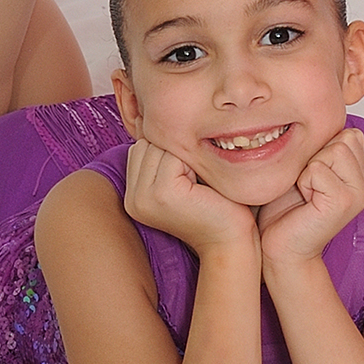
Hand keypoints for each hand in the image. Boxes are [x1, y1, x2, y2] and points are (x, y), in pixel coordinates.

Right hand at [123, 139, 258, 254]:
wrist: (230, 242)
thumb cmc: (214, 208)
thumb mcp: (183, 181)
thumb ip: (164, 159)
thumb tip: (155, 121)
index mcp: (133, 197)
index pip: (141, 147)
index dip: (169, 153)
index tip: (189, 178)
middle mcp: (133, 199)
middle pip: (148, 143)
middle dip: (175, 152)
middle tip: (196, 183)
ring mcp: (144, 197)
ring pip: (160, 146)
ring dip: (185, 157)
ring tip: (198, 185)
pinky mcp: (163, 193)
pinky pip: (173, 155)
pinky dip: (193, 163)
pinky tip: (202, 186)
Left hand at [257, 127, 363, 266]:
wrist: (280, 246)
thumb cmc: (285, 208)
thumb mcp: (303, 166)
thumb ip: (319, 145)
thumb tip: (322, 115)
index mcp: (358, 171)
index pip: (345, 130)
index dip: (318, 148)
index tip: (309, 175)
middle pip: (341, 137)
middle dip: (314, 156)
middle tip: (306, 185)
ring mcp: (359, 193)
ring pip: (332, 150)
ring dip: (308, 169)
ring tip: (306, 192)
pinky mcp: (345, 202)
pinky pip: (318, 169)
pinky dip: (304, 182)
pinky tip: (305, 202)